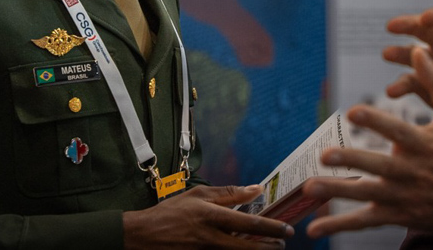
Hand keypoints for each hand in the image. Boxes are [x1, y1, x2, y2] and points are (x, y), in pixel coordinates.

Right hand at [123, 184, 293, 248]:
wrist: (145, 236)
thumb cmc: (172, 212)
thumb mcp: (198, 194)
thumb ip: (228, 193)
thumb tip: (255, 188)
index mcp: (211, 215)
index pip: (248, 222)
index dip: (271, 227)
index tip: (286, 229)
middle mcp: (211, 237)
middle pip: (248, 246)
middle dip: (269, 247)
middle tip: (282, 244)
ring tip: (270, 249)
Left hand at [305, 48, 432, 237]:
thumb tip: (418, 49)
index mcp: (423, 145)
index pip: (397, 132)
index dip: (376, 122)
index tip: (353, 111)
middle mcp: (409, 172)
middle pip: (377, 166)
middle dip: (351, 160)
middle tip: (325, 154)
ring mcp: (400, 195)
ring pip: (365, 194)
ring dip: (337, 191)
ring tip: (310, 186)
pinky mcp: (394, 214)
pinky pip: (363, 221)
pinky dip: (339, 225)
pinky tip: (314, 228)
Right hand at [383, 5, 432, 136]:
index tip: (425, 18)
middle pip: (426, 29)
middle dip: (409, 26)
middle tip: (392, 26)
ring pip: (413, 53)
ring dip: (400, 53)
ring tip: (387, 55)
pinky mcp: (426, 79)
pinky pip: (411, 81)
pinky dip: (401, 86)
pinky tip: (393, 92)